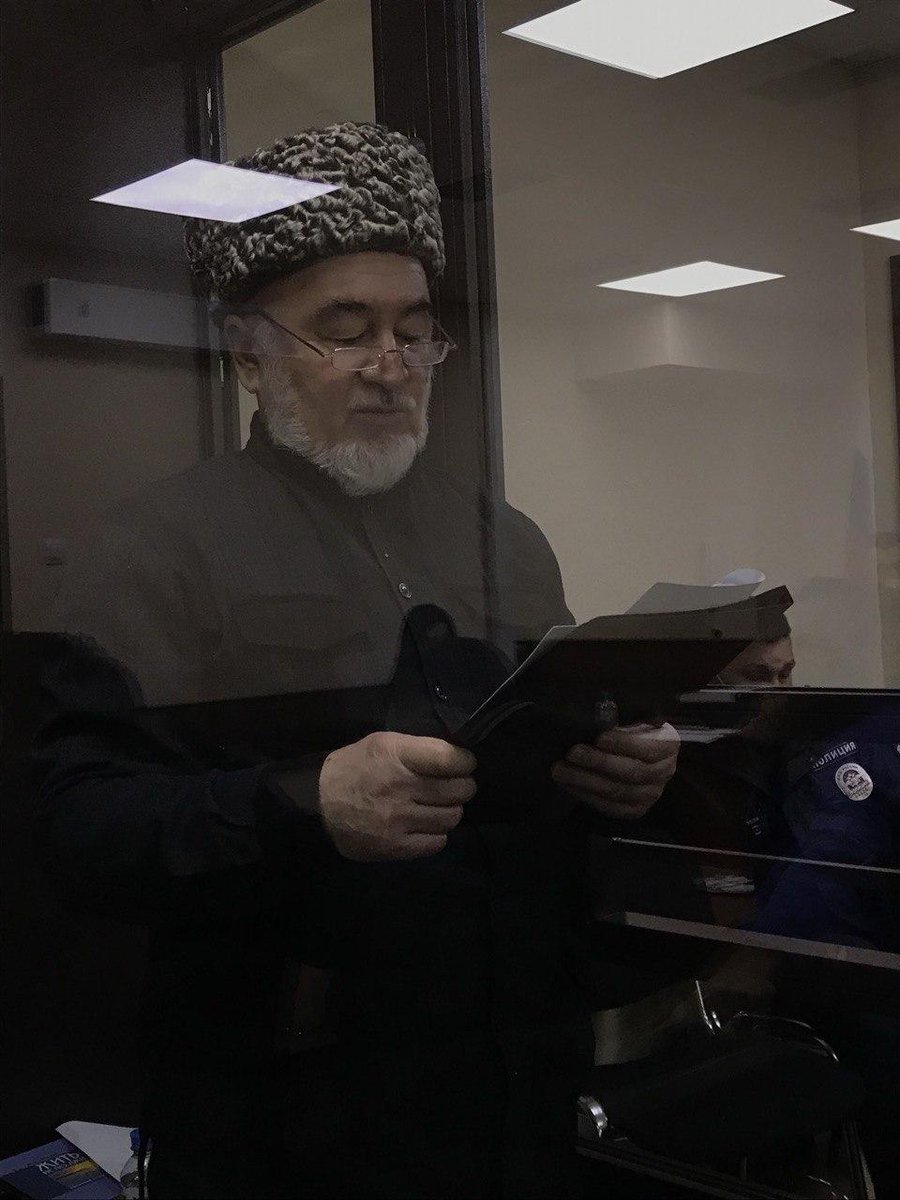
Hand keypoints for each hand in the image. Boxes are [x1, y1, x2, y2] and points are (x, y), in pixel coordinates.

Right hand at [319, 732, 476, 860]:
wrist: (318, 805)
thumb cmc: (355, 768)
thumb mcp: (382, 744)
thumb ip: (416, 749)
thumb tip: (455, 757)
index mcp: (396, 755)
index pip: (448, 758)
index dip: (465, 761)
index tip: (465, 763)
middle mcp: (399, 787)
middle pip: (457, 790)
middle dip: (464, 786)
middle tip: (458, 786)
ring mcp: (398, 819)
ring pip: (451, 817)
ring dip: (451, 811)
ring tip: (439, 806)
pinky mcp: (394, 846)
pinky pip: (436, 842)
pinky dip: (437, 834)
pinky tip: (426, 826)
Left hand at [552, 723, 679, 819]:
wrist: (639, 756)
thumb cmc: (632, 730)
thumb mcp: (633, 718)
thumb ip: (622, 718)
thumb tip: (600, 716)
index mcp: (668, 745)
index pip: (649, 748)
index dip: (624, 744)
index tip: (600, 737)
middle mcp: (664, 772)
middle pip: (632, 772)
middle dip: (599, 762)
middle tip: (573, 752)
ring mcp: (651, 795)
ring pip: (617, 792)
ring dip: (585, 781)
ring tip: (560, 769)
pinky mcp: (635, 810)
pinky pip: (609, 807)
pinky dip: (585, 795)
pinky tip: (567, 783)